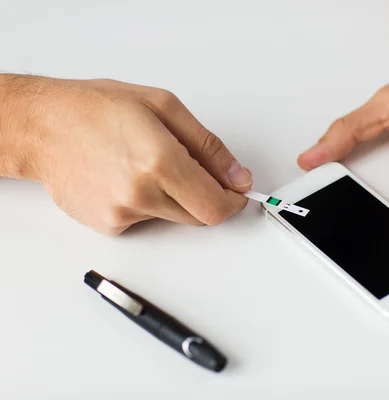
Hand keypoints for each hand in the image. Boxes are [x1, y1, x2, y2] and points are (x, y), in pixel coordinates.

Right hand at [1, 76, 251, 234]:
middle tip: (188, 166)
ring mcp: (122, 213)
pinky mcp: (108, 225)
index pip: (216, 206)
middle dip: (206, 195)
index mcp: (160, 161)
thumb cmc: (96, 108)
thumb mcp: (164, 107)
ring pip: (174, 217)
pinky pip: (146, 220)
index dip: (233, 201)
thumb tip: (238, 177)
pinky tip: (126, 177)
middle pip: (200, 216)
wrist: (42, 126)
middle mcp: (142, 193)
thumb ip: (208, 147)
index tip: (235, 191)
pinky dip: (148, 202)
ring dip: (175, 197)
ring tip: (146, 165)